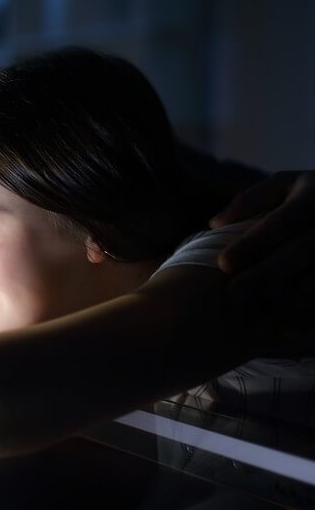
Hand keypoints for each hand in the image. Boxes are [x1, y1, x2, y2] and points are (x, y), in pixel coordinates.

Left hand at [209, 171, 314, 353]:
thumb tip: (214, 223)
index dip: (251, 244)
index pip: (279, 224)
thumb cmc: (310, 195)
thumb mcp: (287, 185)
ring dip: (290, 303)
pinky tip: (288, 335)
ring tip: (260, 324)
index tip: (223, 264)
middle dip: (265, 276)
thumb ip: (252, 200)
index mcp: (313, 196)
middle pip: (298, 253)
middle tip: (234, 297)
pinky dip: (311, 317)